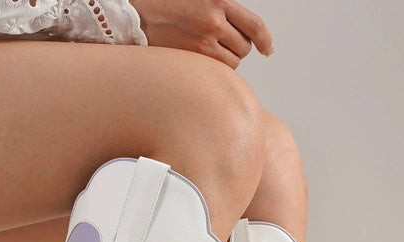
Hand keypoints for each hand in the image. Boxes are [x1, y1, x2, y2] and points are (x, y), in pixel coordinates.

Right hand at [130, 0, 273, 68]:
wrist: (135, 14)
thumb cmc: (165, 5)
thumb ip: (221, 10)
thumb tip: (242, 29)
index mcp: (218, 0)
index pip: (254, 25)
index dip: (265, 40)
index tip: (268, 49)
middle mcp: (214, 20)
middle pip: (244, 47)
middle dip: (237, 49)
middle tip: (219, 46)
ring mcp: (204, 41)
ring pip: (233, 62)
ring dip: (225, 61)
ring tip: (206, 52)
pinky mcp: (193, 57)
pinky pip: (217, 72)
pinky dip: (215, 71)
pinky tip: (201, 62)